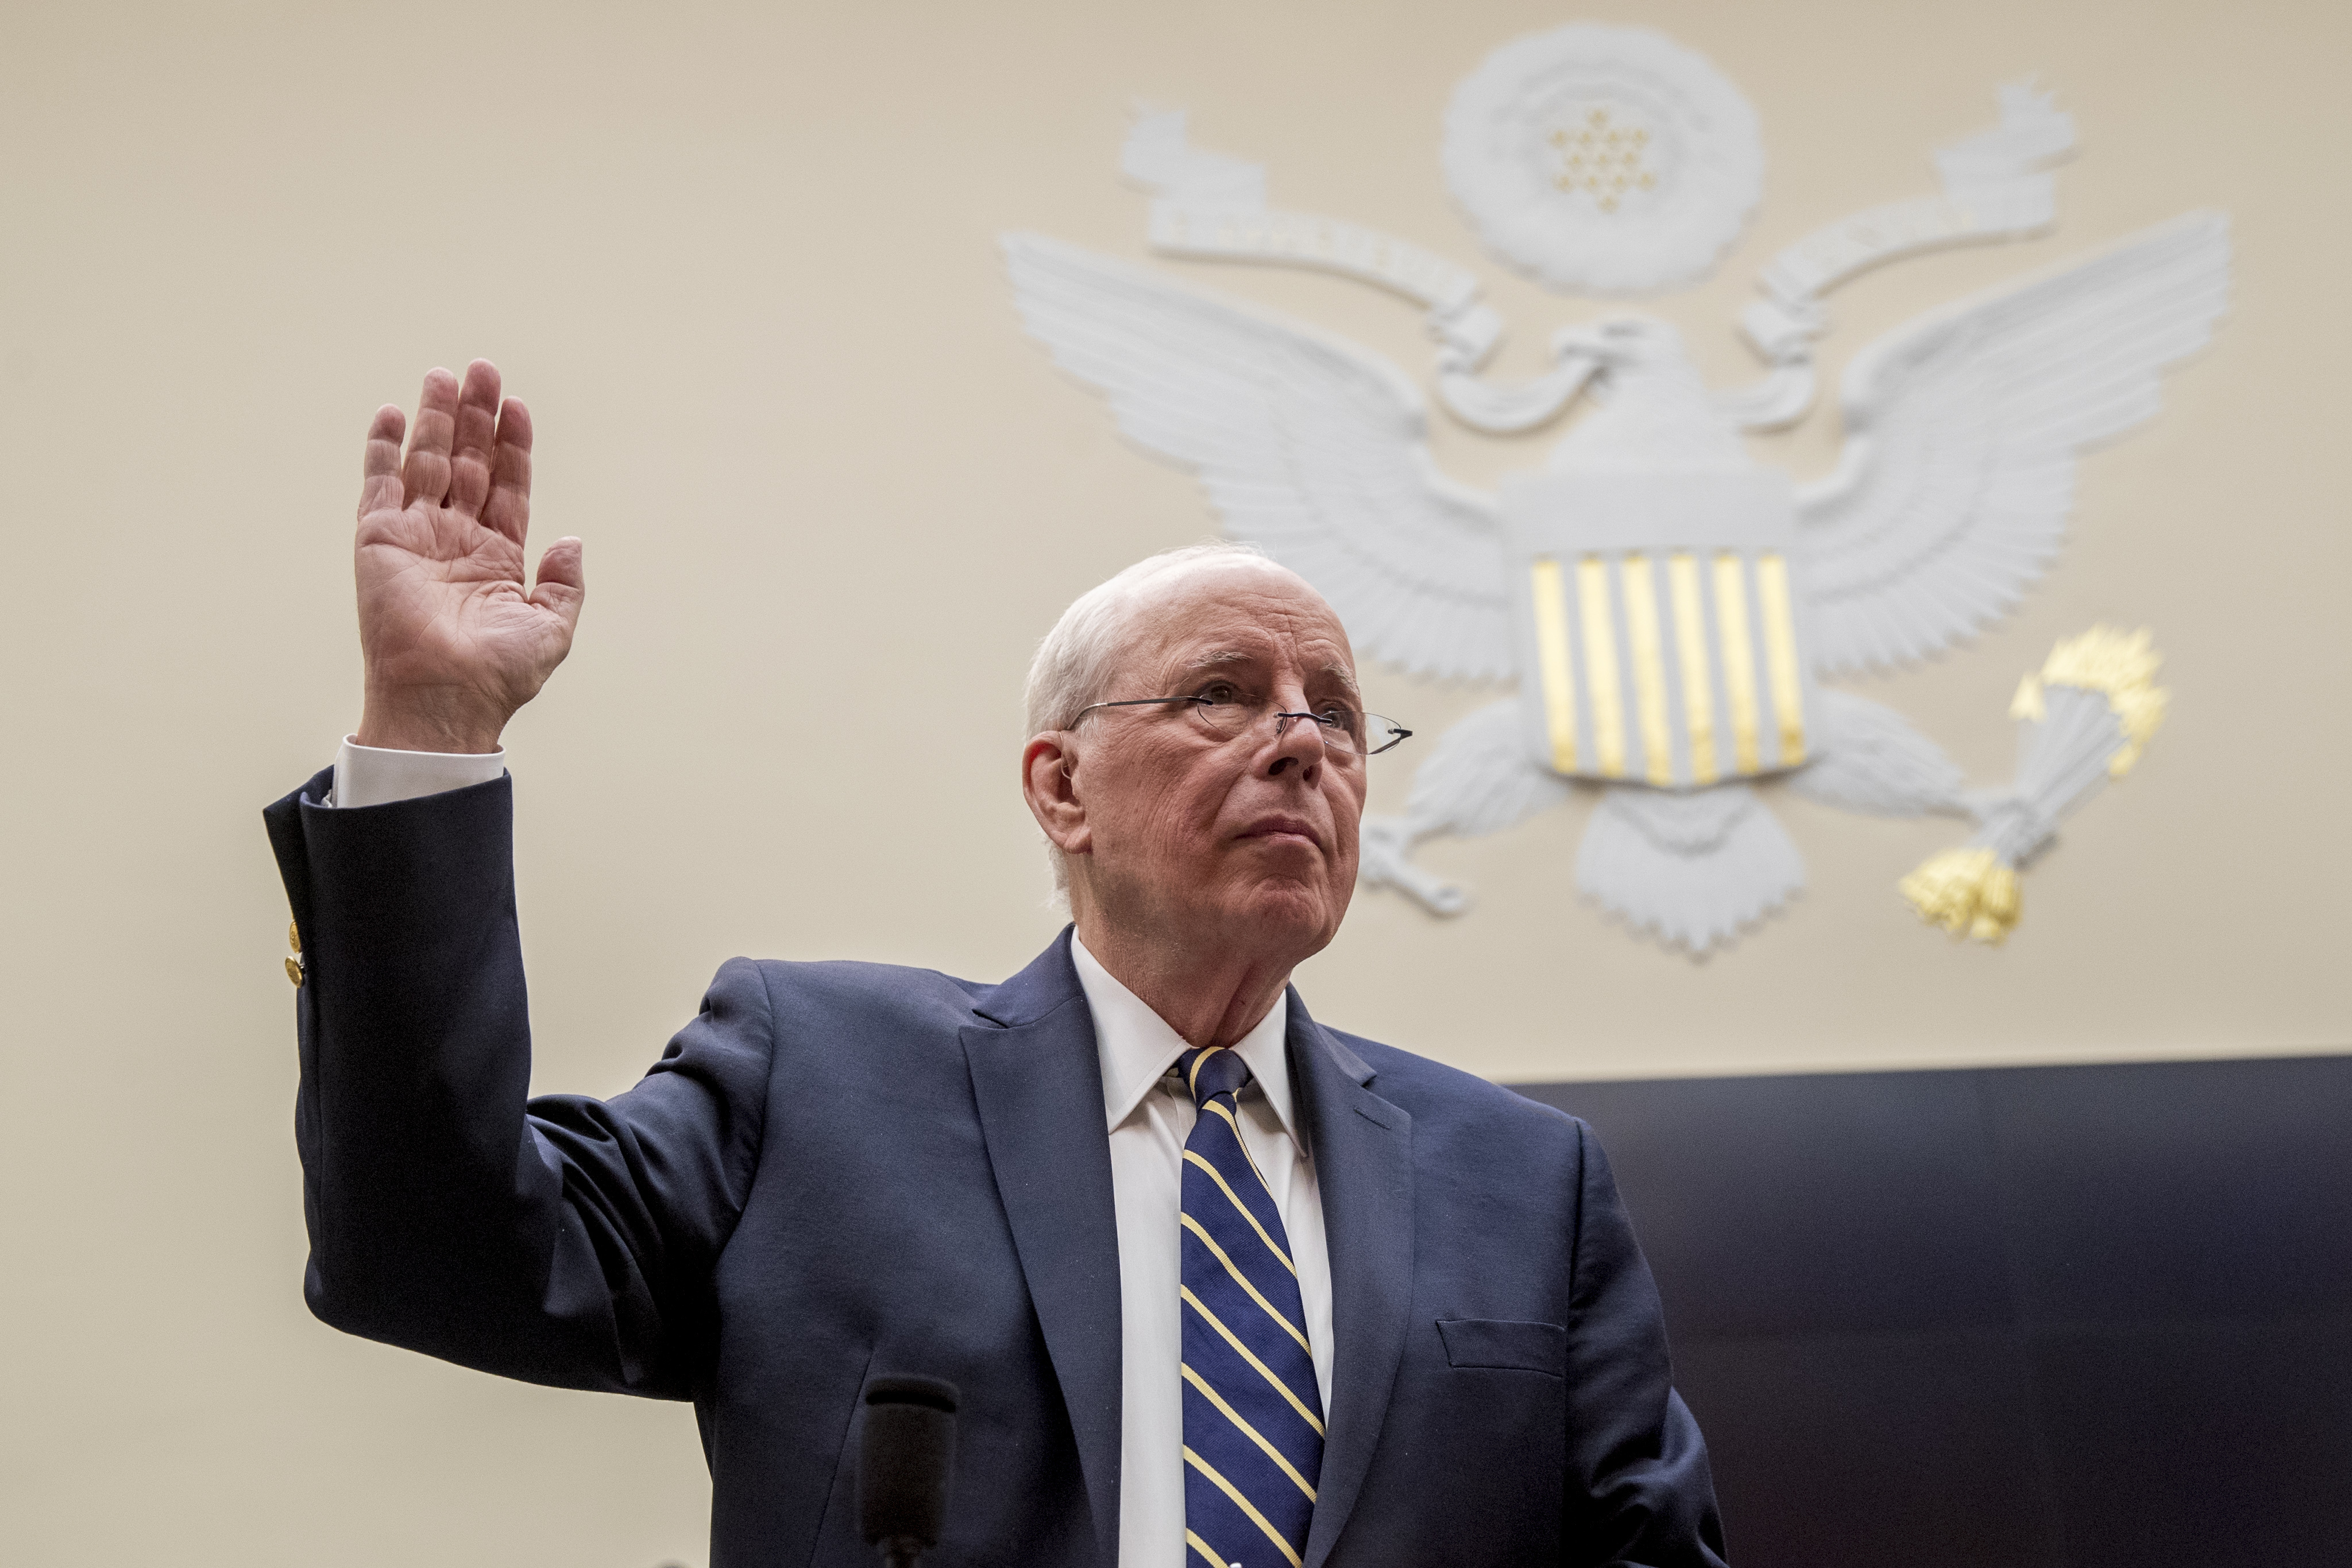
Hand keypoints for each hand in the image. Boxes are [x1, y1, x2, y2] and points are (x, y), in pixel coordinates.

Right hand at [353, 361, 583, 753]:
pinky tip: (395, 412)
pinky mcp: (378, 540)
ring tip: (447, 375)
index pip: (507, 487)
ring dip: (435, 418)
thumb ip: (564, 581)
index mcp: (497, 558)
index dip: (513, 446)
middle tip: (484, 370)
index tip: (517, 406)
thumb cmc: (497, 675)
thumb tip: (571, 539)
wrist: (444, 700)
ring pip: (427, 462)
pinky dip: (385, 448)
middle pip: (467, 462)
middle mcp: (455, 540)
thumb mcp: (552, 628)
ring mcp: (416, 537)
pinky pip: (380, 484)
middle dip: (476, 417)